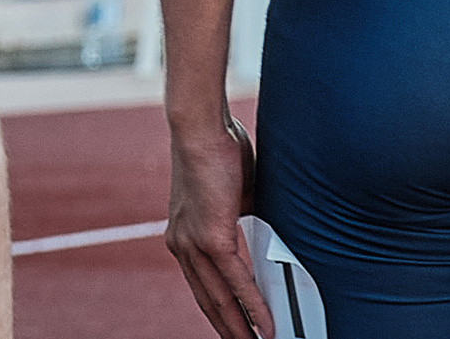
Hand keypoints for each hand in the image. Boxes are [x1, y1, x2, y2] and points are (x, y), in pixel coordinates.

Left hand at [165, 116, 274, 338]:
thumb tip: (267, 237)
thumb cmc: (219, 154)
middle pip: (208, 300)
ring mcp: (194, 242)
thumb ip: (244, 223)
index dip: (219, 312)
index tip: (235, 330)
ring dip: (242, 328)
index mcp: (184, 236)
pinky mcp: (211, 237)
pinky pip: (235, 282)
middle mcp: (182, 244)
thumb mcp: (234, 198)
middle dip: (229, 329)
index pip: (202, 286)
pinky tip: (267, 326)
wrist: (201, 130)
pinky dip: (253, 307)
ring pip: (220, 298)